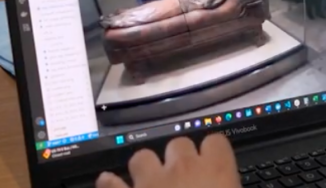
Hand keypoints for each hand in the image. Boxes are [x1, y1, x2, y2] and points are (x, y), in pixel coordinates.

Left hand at [96, 135, 238, 187]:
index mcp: (216, 172)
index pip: (216, 142)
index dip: (215, 153)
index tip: (216, 166)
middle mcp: (182, 170)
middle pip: (179, 144)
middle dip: (181, 158)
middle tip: (186, 179)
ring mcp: (150, 183)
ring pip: (143, 156)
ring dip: (147, 166)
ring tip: (152, 181)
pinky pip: (110, 183)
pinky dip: (109, 183)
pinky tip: (109, 183)